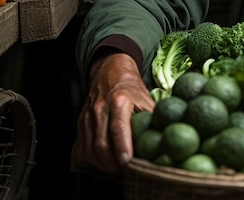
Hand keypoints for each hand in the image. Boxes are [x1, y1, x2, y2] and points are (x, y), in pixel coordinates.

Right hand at [73, 52, 153, 173]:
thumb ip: (152, 117)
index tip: (127, 161)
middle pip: (102, 144)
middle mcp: (100, 108)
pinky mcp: (80, 123)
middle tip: (126, 169)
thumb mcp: (145, 98)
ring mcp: (88, 116)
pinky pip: (82, 148)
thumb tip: (163, 137)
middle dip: (113, 163)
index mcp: (119, 100)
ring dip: (103, 164)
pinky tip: (104, 161)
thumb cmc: (130, 88)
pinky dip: (93, 160)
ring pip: (90, 149)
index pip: (118, 127)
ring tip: (117, 167)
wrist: (110, 74)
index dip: (122, 146)